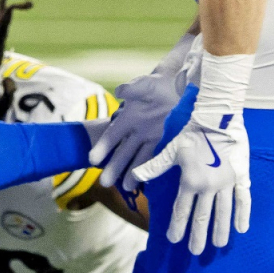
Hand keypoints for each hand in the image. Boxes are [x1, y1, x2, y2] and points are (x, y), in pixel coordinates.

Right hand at [89, 70, 183, 191]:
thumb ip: (133, 88)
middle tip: (104, 182)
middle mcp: (137, 131)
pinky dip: (152, 170)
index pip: (112, 136)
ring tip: (126, 188)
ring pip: (138, 159)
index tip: (92, 160)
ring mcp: (151, 139)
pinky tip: (147, 182)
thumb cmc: (159, 84)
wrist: (181, 87)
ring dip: (131, 173)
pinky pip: (157, 159)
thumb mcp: (146, 84)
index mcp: (127, 118)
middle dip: (113, 167)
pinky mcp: (166, 143)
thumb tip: (119, 91)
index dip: (102, 148)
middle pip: (122, 152)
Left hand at [131, 111, 250, 254]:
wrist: (217, 119)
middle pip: (203, 216)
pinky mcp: (240, 177)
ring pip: (223, 212)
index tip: (174, 240)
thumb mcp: (170, 150)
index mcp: (190, 181)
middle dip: (198, 236)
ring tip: (218, 245)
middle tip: (195, 252)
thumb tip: (134, 176)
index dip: (178, 226)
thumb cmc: (192, 134)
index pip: (182, 209)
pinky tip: (241, 229)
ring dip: (220, 230)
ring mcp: (226, 183)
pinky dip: (243, 214)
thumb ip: (154, 167)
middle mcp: (208, 186)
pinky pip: (243, 199)